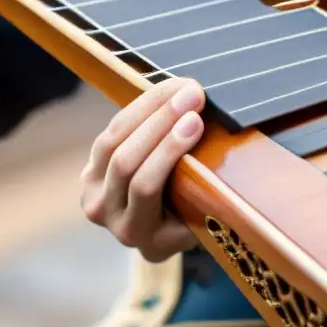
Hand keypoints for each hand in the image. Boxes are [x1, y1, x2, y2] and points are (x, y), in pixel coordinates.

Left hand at [80, 77, 205, 261]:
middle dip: (160, 121)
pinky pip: (110, 133)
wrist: (165, 230)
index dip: (167, 151)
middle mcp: (110, 219)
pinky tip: (165, 92)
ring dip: (150, 108)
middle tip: (192, 94)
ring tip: (181, 87)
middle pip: (125, 161)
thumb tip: (237, 143)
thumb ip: (206, 193)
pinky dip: (139, 109)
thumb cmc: (197, 219)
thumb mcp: (206, 217)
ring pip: (112, 142)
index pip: (145, 188)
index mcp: (144, 238)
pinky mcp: (89, 172)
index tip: (195, 121)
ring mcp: (93, 195)